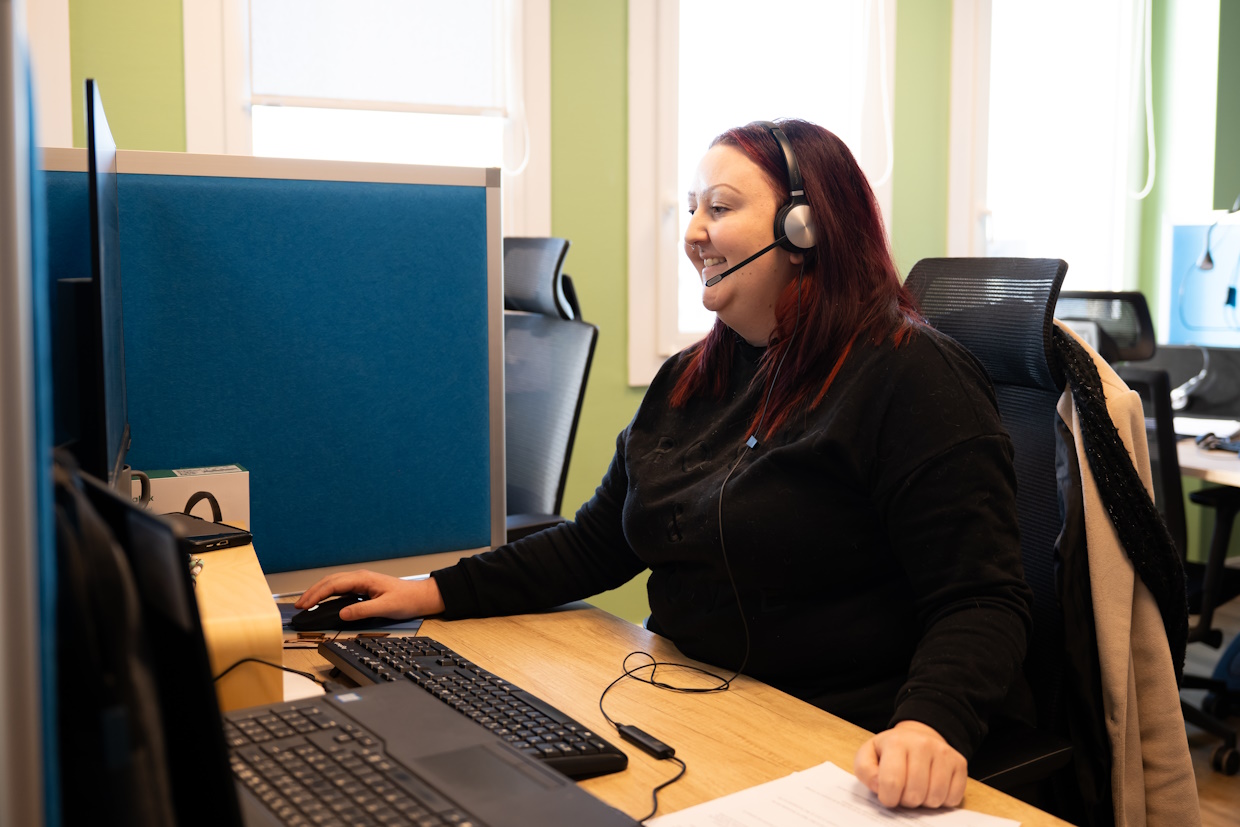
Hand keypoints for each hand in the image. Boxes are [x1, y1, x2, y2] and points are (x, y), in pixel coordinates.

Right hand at [293, 569, 444, 621]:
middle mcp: (360, 578)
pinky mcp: (363, 588)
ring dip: (318, 593)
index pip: (333, 584)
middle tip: (298, 605)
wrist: (420, 597)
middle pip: (329, 582)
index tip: (304, 604)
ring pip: (333, 584)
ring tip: (306, 603)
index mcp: (363, 579)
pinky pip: (340, 589)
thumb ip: (362, 610)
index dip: (316, 594)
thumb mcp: (385, 607)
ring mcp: (361, 582)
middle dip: (312, 592)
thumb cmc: (407, 599)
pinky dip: (328, 594)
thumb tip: (342, 614)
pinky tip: (323, 601)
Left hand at [853, 720, 966, 808]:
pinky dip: (942, 800)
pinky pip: (953, 798)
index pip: (891, 782)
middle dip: (906, 800)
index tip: (887, 795)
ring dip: (924, 802)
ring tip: (917, 789)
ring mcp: (944, 753)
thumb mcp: (869, 755)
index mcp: (896, 742)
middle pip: (915, 794)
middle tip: (903, 791)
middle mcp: (922, 744)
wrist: (918, 737)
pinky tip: (933, 787)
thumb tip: (879, 786)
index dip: (888, 797)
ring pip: (935, 798)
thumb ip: (865, 771)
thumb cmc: (891, 751)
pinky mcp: (960, 763)